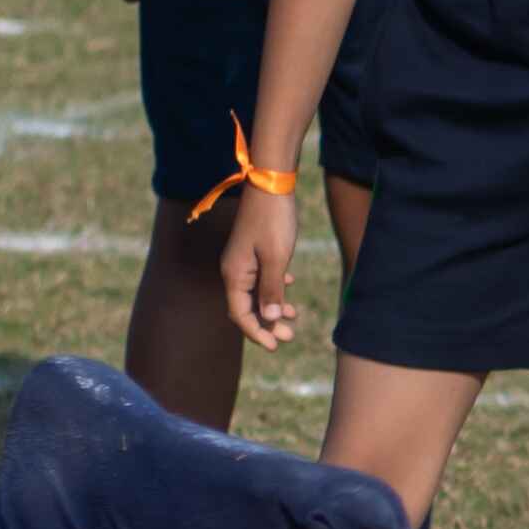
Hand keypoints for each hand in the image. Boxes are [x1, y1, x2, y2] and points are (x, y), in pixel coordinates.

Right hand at [209, 176, 298, 350]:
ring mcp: (243, 259)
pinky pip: (261, 275)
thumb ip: (271, 289)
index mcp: (234, 274)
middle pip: (247, 306)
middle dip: (267, 324)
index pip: (240, 314)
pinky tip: (289, 285)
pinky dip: (275, 286)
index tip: (274, 346)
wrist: (271, 182)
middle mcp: (234, 269)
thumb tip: (269, 318)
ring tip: (293, 316)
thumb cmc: (273, 219)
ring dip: (273, 306)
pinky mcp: (254, 249)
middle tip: (288, 336)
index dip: (256, 332)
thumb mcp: (276, 257)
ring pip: (256, 291)